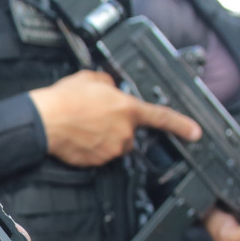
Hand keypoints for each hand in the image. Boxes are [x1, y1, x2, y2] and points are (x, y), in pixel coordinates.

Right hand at [26, 70, 200, 166]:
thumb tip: (112, 88)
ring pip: (115, 144)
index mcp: (127, 109)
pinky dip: (91, 147)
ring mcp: (111, 149)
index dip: (181, 125)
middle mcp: (124, 131)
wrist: (44, 121)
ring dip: (104, 136)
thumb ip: (109, 84)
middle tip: (96, 116)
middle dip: (118, 126)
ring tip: (83, 125)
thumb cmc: (65, 99)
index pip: (162, 118)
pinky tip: (78, 136)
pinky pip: (100, 155)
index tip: (195, 132)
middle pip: (130, 133)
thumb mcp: (91, 78)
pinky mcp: (97, 161)